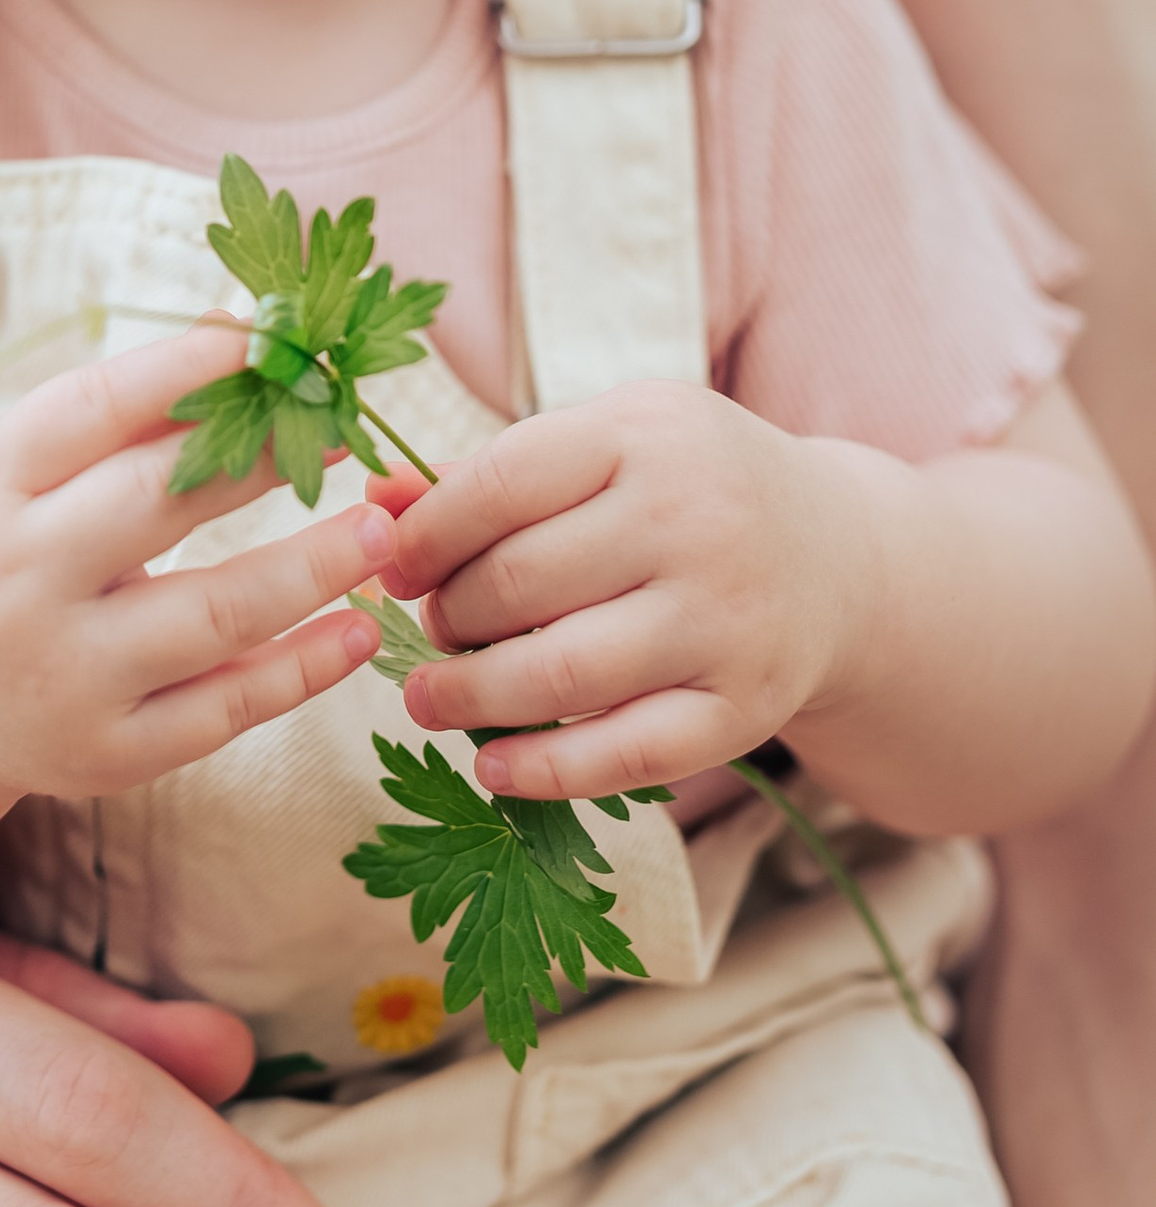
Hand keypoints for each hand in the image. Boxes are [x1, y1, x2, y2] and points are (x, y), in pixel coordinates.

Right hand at [0, 326, 393, 823]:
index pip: (93, 408)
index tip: (276, 339)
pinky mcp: (105, 753)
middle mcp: (13, 583)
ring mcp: (61, 676)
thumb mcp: (6, 472)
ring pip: (215, 613)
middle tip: (343, 425)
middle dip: (265, 455)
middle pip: (160, 501)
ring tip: (379, 529)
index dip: (191, 366)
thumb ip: (110, 413)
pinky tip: (357, 631)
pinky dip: (302, 670)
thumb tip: (241, 332)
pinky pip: (225, 709)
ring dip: (315, 566)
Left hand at [381, 384, 881, 804]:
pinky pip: (626, 754)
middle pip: (520, 584)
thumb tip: (369, 504)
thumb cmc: (684, 489)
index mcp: (644, 435)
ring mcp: (727, 619)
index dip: (422, 537)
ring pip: (563, 674)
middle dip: (448, 617)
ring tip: (431, 698)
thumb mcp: (604, 445)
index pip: (499, 487)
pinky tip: (494, 766)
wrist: (837, 553)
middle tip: (430, 631)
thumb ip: (489, 476)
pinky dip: (545, 771)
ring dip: (472, 698)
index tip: (390, 567)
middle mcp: (694, 520)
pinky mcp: (748, 706)